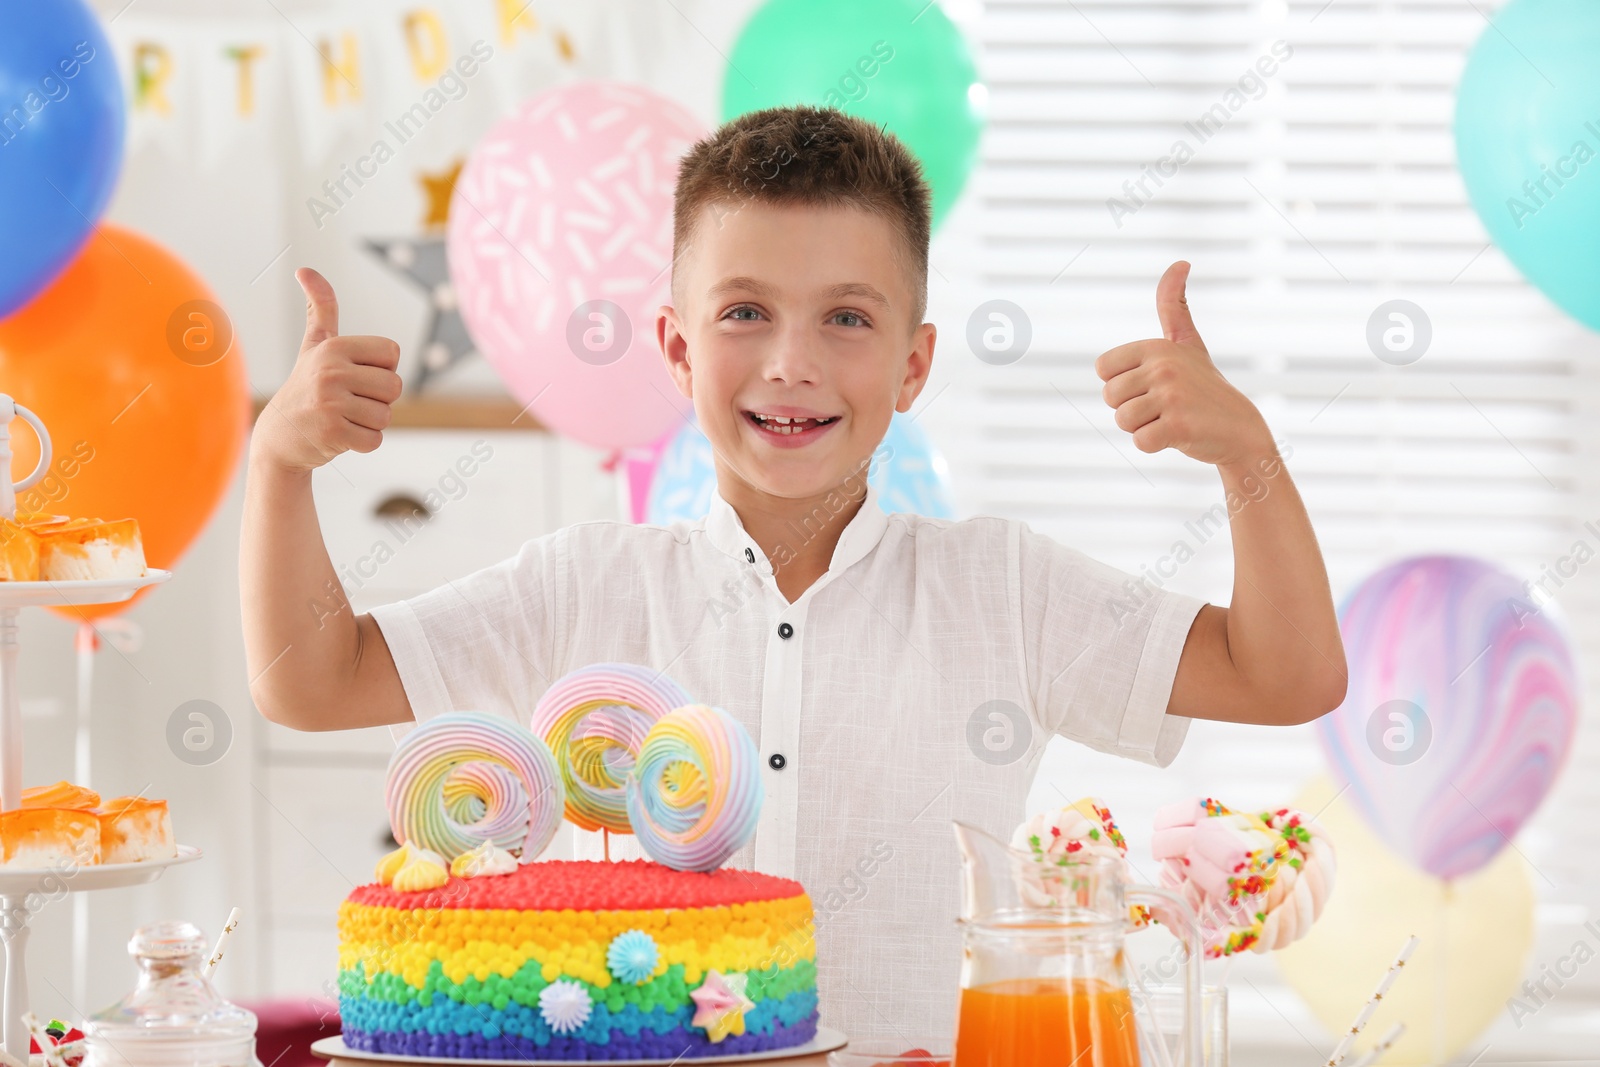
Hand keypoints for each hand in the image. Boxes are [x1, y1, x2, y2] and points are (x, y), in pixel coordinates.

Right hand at [253, 268, 403, 472]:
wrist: (279, 438)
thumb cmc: (307, 387)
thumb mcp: (314, 345)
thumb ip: (320, 308)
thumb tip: (305, 270)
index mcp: (333, 347)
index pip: (392, 354)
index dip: (381, 370)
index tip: (355, 377)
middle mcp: (330, 371)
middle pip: (394, 387)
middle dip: (379, 400)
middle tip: (350, 403)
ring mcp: (329, 403)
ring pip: (385, 416)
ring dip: (370, 423)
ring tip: (343, 418)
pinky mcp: (332, 433)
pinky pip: (374, 440)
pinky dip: (363, 443)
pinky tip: (339, 436)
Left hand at [1095, 261, 1272, 467]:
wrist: (1242, 430)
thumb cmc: (1205, 386)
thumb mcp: (1187, 342)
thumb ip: (1174, 305)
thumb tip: (1181, 262)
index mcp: (1156, 347)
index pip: (1103, 370)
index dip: (1122, 383)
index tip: (1151, 385)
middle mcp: (1163, 367)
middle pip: (1110, 398)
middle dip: (1133, 409)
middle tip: (1166, 407)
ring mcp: (1171, 397)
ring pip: (1123, 421)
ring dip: (1144, 427)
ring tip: (1172, 419)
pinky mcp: (1178, 427)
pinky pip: (1140, 442)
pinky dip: (1155, 444)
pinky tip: (1179, 435)